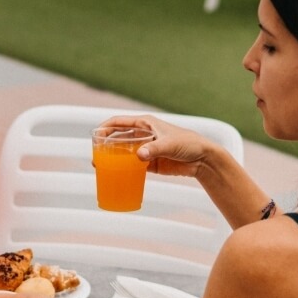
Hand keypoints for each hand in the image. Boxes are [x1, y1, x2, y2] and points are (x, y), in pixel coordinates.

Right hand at [99, 115, 213, 177]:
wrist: (202, 159)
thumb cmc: (189, 143)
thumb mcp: (170, 144)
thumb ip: (154, 149)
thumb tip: (138, 156)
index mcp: (145, 123)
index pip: (119, 122)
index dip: (105, 127)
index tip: (95, 135)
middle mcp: (142, 135)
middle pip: (118, 138)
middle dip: (105, 145)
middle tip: (95, 156)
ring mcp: (145, 149)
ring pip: (123, 152)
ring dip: (112, 158)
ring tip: (101, 167)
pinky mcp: (150, 163)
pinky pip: (132, 165)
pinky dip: (123, 169)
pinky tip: (116, 175)